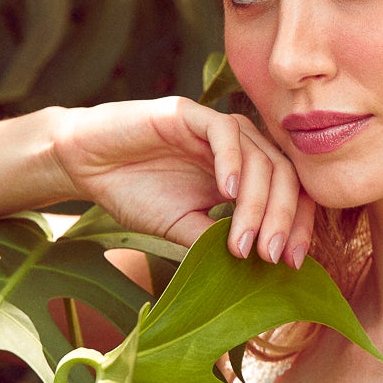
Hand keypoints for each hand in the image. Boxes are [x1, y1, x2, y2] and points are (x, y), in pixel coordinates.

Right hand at [52, 97, 315, 265]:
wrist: (84, 164)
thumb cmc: (132, 192)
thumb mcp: (180, 227)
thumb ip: (215, 239)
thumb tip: (256, 270)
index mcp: (242, 172)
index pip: (289, 192)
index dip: (298, 225)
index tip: (293, 263)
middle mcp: (237, 146)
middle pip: (284, 175)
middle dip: (283, 218)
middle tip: (271, 256)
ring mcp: (215, 127)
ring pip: (260, 156)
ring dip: (258, 203)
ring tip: (244, 241)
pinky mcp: (189, 112)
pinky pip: (225, 132)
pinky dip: (232, 162)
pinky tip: (227, 193)